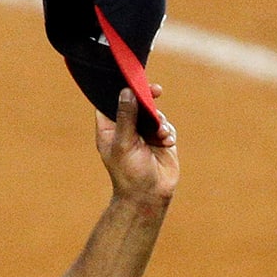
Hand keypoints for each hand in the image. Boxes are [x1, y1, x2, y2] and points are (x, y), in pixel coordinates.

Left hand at [97, 87, 177, 206]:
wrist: (149, 196)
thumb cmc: (129, 174)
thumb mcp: (124, 144)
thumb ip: (125, 117)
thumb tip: (127, 92)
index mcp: (109, 129)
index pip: (110, 102)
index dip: (118, 90)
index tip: (130, 79)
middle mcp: (126, 128)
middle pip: (134, 102)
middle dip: (146, 97)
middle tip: (156, 90)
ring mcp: (144, 134)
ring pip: (153, 113)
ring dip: (160, 120)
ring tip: (161, 134)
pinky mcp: (160, 140)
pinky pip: (166, 126)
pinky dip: (167, 131)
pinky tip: (166, 142)